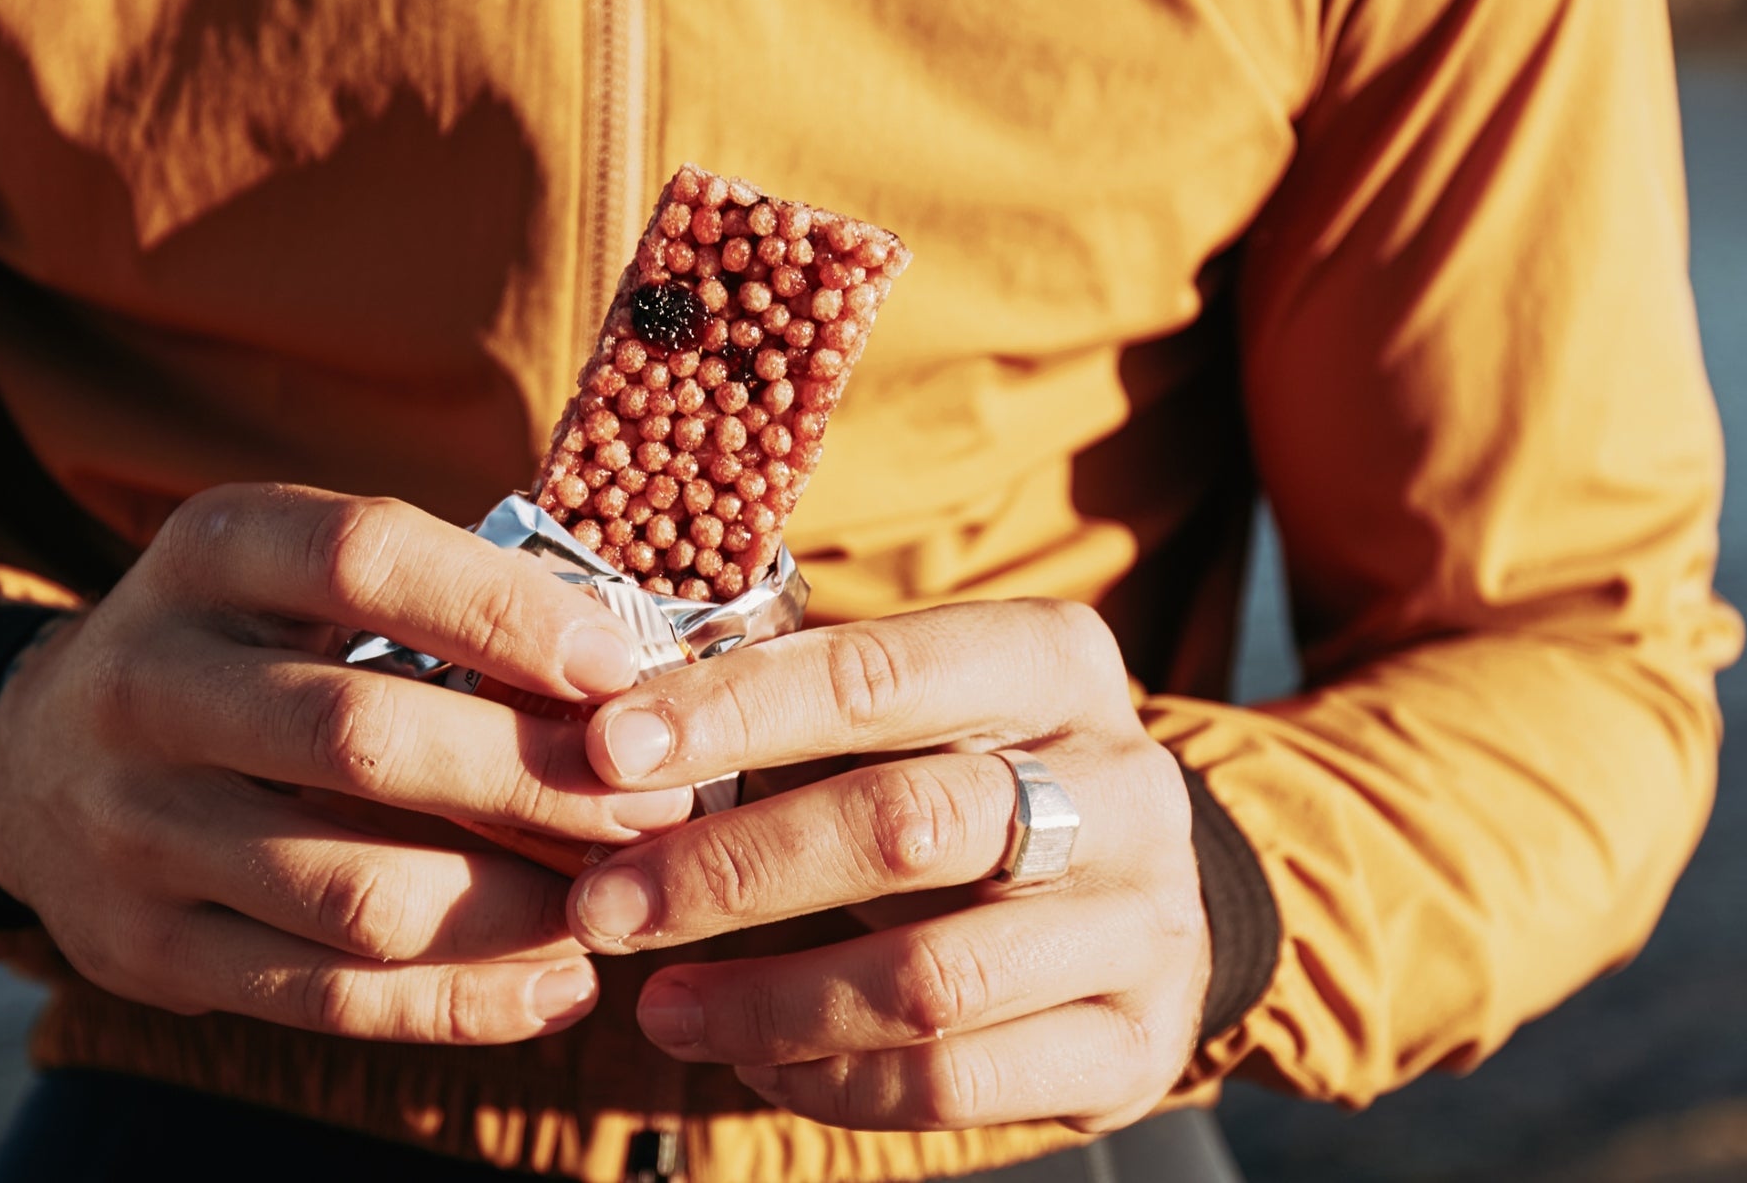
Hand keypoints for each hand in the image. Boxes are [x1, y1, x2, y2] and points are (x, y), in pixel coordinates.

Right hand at [0, 484, 694, 1043]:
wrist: (28, 762)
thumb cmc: (237, 655)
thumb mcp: (294, 579)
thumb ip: (432, 602)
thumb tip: (633, 679)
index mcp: (210, 553)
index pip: (365, 557)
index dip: (504, 612)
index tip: (620, 667)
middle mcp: (150, 680)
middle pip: (365, 740)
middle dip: (537, 782)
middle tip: (659, 805)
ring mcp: (133, 824)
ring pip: (354, 892)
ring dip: (516, 908)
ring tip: (619, 902)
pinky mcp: (141, 946)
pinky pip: (324, 996)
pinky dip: (459, 1003)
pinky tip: (555, 985)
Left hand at [567, 599, 1207, 1132]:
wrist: (1138, 897)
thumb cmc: (971, 777)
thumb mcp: (913, 714)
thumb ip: (798, 713)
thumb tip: (617, 742)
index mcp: (1053, 662)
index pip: (879, 673)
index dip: (738, 711)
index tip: (611, 749)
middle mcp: (1121, 783)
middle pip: (903, 825)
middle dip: (729, 870)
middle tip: (604, 904)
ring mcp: (1141, 922)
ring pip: (927, 979)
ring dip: (765, 1002)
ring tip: (659, 1010)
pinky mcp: (1135, 1046)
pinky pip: (955, 1084)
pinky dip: (834, 1081)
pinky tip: (759, 1061)